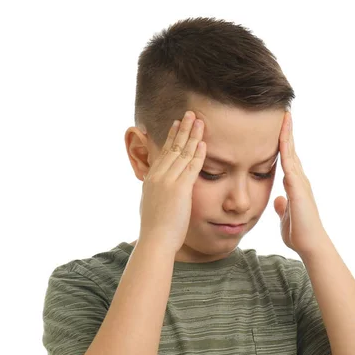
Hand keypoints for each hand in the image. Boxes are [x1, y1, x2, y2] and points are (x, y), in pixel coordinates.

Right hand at [138, 111, 205, 253]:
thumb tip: (156, 194)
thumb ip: (155, 195)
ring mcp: (168, 181)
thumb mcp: (151, 206)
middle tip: (190, 114)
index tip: (177, 125)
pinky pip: (192, 166)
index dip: (171, 137)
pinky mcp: (180, 188)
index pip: (163, 153)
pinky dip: (198, 153)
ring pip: (182, 152)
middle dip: (183, 129)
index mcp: (151, 179)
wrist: (155, 240)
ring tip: (199, 121)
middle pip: (173, 147)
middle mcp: (158, 176)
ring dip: (192, 135)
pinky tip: (203, 142)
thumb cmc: (155, 229)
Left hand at [273, 111, 329, 258]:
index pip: (287, 159)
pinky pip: (290, 164)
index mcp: (295, 185)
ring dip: (287, 134)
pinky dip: (285, 150)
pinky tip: (281, 137)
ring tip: (285, 116)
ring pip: (292, 153)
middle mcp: (299, 180)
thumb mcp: (286, 216)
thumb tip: (279, 200)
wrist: (310, 244)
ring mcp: (300, 182)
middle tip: (284, 112)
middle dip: (287, 131)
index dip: (283, 143)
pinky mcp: (298, 188)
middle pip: (291, 150)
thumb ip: (283, 207)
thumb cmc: (299, 233)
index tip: (279, 127)